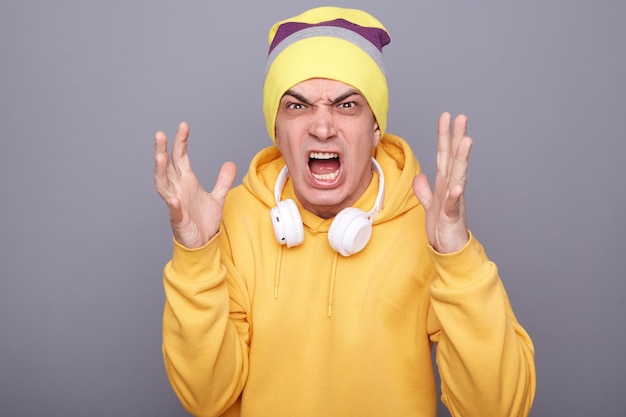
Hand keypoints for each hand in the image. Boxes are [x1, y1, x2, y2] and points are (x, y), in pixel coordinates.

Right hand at [154, 121, 236, 248]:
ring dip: (160, 172)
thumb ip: (222, 180)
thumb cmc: (204, 220)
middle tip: (160, 134)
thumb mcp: (218, 197)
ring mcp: (175, 204)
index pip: (180, 157)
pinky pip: (174, 211)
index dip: (181, 142)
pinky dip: (173, 205)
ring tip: (159, 158)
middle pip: (166, 167)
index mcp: (185, 181)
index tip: (183, 126)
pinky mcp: (178, 220)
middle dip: (162, 151)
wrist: (203, 242)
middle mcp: (177, 190)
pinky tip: (174, 199)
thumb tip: (230, 163)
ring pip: (162, 185)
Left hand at [413, 112, 471, 253]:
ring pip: (458, 175)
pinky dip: (456, 195)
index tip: (446, 117)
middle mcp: (451, 187)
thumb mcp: (429, 204)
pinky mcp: (452, 216)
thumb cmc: (442, 226)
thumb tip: (420, 175)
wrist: (449, 249)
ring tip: (466, 141)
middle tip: (461, 117)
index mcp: (444, 183)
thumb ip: (424, 189)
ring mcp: (454, 200)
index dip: (444, 136)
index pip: (444, 154)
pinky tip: (458, 186)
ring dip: (462, 159)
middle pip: (453, 158)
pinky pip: (453, 204)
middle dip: (456, 137)